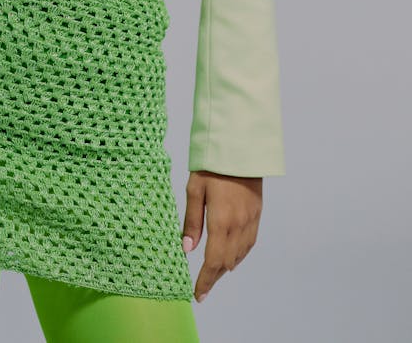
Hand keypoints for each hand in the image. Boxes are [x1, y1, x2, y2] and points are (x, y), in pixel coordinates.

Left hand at [181, 171, 262, 302]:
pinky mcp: (257, 214)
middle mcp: (238, 225)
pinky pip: (249, 243)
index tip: (197, 295)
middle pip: (227, 262)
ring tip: (213, 273)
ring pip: (240, 255)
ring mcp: (250, 220)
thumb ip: (191, 221)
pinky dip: (239, 255)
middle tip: (202, 284)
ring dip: (226, 267)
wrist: (240, 148)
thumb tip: (186, 249)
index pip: (213, 262)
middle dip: (214, 276)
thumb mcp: (194, 189)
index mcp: (221, 221)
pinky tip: (231, 255)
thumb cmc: (212, 165)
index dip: (205, 281)